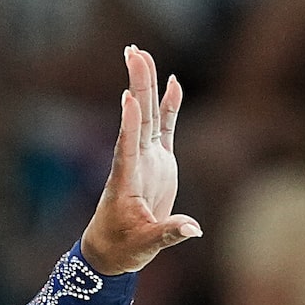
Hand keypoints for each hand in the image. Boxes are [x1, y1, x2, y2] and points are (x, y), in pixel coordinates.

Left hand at [79, 45, 200, 275]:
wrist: (112, 251)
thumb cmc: (122, 248)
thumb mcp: (144, 245)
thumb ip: (168, 233)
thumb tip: (193, 229)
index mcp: (126, 179)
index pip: (127, 146)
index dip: (129, 123)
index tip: (128, 97)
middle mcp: (135, 162)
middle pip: (137, 117)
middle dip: (136, 85)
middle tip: (133, 52)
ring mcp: (147, 159)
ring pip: (148, 115)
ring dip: (145, 85)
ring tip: (142, 54)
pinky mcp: (158, 163)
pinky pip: (165, 128)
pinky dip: (169, 106)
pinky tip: (173, 83)